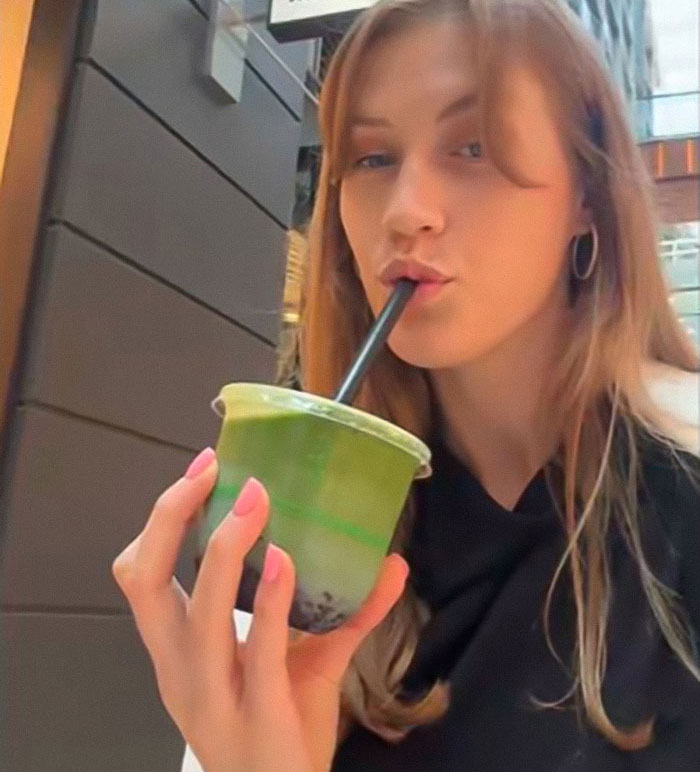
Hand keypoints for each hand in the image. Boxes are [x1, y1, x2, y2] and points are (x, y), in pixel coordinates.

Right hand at [111, 449, 409, 771]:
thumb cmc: (283, 728)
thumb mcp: (304, 661)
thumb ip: (344, 610)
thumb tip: (393, 561)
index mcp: (176, 650)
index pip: (141, 576)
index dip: (161, 520)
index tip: (202, 473)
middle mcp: (180, 670)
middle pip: (144, 583)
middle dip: (173, 517)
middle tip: (213, 471)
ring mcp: (212, 696)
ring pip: (198, 613)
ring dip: (225, 548)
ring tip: (256, 501)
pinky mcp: (256, 715)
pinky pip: (257, 650)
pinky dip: (271, 599)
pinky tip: (285, 559)